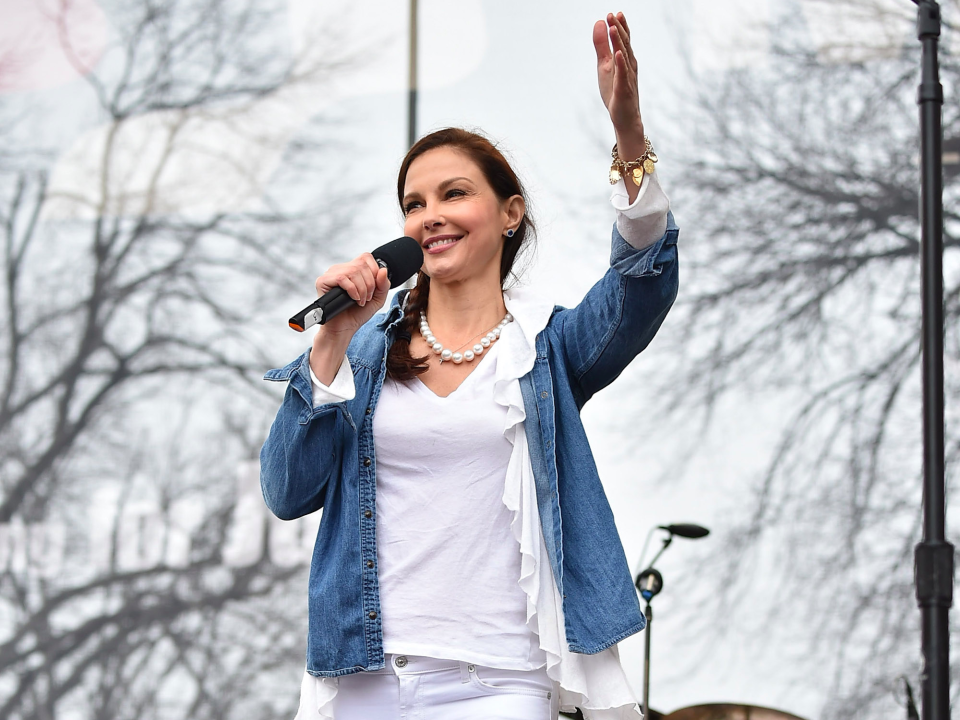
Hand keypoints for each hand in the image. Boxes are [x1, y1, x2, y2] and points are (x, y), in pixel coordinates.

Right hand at [313, 253, 390, 337]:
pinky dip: (352, 290)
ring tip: (360, 301)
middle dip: (369, 284)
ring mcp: (331, 274)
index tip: (373, 289)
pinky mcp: (322, 281)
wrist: (344, 328)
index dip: (374, 271)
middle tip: (366, 299)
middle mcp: (341, 269)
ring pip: (353, 271)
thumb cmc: (357, 314)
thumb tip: (383, 270)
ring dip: (361, 289)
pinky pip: (341, 278)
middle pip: (361, 264)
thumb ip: (383, 285)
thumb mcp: (377, 299)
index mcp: (352, 269)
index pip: (366, 257)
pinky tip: (353, 299)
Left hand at [593, 12, 643, 145]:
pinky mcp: (624, 89)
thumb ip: (602, 46)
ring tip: (613, 27)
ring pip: (624, 56)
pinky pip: (623, 75)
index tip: (614, 13)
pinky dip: (621, 64)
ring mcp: (628, 77)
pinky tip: (618, 54)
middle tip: (612, 14)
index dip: (620, 26)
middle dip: (619, 29)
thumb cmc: (615, 91)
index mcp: (625, 59)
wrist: (624, 117)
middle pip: (625, 44)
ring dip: (619, 42)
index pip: (624, 39)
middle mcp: (629, 66)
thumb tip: (599, 23)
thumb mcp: (604, 65)